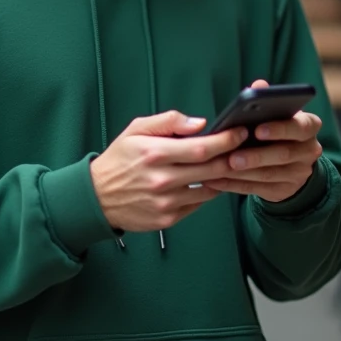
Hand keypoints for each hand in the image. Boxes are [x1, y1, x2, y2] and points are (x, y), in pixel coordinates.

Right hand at [90, 110, 249, 232]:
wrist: (97, 197)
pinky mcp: (168, 219)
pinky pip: (198, 204)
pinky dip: (205, 192)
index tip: (240, 133)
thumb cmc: (119, 159)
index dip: (226, 140)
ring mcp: (166, 202)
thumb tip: (199, 123)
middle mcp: (163, 180)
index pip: (202, 148)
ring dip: (222, 177)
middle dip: (233, 158)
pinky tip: (204, 182)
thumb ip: (169, 121)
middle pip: (212, 170)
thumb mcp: (136, 130)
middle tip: (243, 149)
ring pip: (210, 189)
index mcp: (155, 153)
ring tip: (226, 166)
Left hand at [202, 80, 322, 202]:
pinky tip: (216, 180)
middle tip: (233, 157)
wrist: (292, 163)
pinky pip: (258, 189)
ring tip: (220, 167)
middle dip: (256, 156)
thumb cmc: (279, 130)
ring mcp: (298, 173)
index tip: (257, 129)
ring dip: (243, 173)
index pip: (301, 127)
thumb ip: (268, 101)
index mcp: (309, 127)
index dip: (280, 129)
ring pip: (269, 174)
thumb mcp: (278, 114)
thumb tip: (259, 84)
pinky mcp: (284, 190)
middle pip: (283, 154)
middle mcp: (309, 151)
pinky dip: (235, 185)